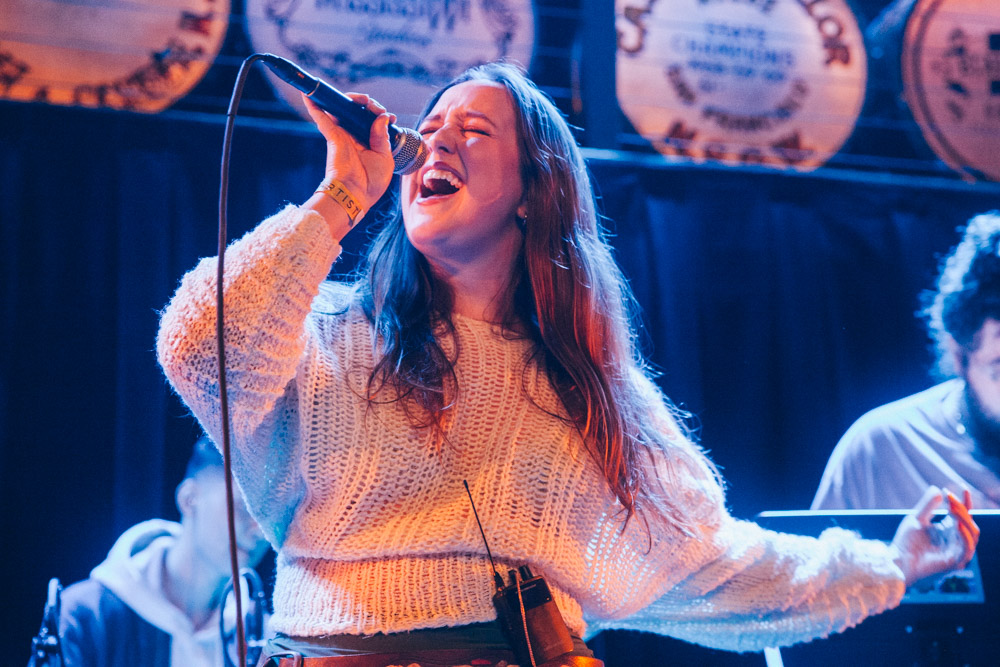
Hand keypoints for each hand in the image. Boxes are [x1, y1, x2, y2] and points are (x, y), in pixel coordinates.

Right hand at [303, 92, 395, 215]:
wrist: (355, 193)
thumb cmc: (372, 182)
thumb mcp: (385, 158)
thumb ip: (382, 136)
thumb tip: (382, 116)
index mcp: (370, 142)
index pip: (373, 121)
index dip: (380, 114)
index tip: (392, 117)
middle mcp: (355, 136)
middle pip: (358, 111)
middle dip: (368, 103)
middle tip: (375, 107)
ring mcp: (343, 135)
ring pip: (342, 109)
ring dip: (350, 98)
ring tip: (361, 98)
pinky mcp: (333, 136)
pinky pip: (321, 118)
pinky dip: (314, 105)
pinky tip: (308, 94)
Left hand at [890, 486, 978, 585]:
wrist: (898, 561)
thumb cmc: (906, 542)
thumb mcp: (917, 518)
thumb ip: (928, 505)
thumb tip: (938, 489)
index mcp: (949, 530)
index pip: (963, 514)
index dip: (964, 501)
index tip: (961, 486)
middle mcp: (956, 540)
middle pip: (968, 521)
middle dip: (961, 508)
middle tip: (950, 497)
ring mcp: (957, 552)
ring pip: (972, 533)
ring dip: (964, 519)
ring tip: (953, 508)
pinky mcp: (956, 562)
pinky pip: (966, 548)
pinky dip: (964, 535)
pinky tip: (957, 524)